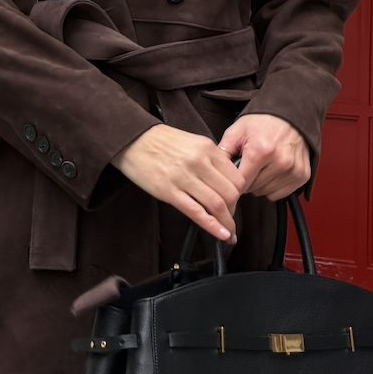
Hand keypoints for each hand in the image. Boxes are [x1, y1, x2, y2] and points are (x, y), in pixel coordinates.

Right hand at [112, 124, 243, 241]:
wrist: (133, 139)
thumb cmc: (161, 141)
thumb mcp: (192, 142)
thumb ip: (210, 159)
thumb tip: (224, 181)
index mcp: (207, 148)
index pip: (236, 177)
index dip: (240, 193)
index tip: (235, 202)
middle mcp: (199, 162)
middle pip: (230, 193)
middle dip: (234, 210)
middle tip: (230, 218)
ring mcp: (184, 177)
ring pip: (217, 205)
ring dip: (227, 223)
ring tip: (229, 232)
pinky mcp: (169, 192)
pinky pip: (197, 213)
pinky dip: (212, 227)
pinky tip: (220, 234)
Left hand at [218, 114, 310, 201]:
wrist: (290, 114)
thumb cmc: (262, 122)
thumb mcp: (237, 130)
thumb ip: (223, 151)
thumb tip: (213, 171)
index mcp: (260, 151)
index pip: (241, 183)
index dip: (233, 182)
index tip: (231, 179)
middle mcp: (279, 162)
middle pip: (253, 189)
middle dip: (247, 181)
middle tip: (248, 166)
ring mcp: (293, 170)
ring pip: (266, 193)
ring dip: (260, 185)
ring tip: (261, 167)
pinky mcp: (302, 175)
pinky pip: (280, 194)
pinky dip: (273, 187)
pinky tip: (272, 172)